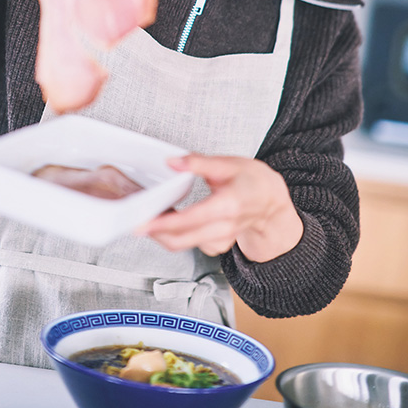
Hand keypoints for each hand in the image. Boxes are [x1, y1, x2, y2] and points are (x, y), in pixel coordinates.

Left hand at [137, 154, 303, 261]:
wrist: (272, 203)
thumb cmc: (254, 181)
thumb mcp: (229, 164)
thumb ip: (199, 162)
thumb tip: (172, 161)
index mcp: (228, 206)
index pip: (192, 219)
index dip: (165, 223)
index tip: (144, 222)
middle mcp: (224, 227)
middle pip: (183, 240)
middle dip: (155, 233)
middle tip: (136, 221)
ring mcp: (221, 240)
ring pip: (184, 245)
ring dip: (163, 234)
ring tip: (149, 215)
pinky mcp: (216, 245)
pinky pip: (191, 245)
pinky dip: (175, 236)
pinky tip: (167, 222)